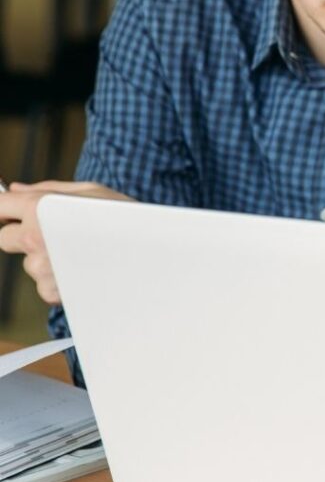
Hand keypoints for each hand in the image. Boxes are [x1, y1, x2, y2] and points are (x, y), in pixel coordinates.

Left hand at [0, 181, 132, 304]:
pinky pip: (43, 284)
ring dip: (46, 258)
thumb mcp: (91, 191)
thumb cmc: (127, 217)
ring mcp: (42, 268)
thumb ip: (47, 189)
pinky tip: (84, 269)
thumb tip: (15, 189)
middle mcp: (35, 239)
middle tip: (51, 231)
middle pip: (4, 238)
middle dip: (21, 234)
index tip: (10, 211)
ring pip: (29, 263)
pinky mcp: (52, 292)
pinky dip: (58, 279)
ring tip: (82, 251)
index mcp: (41, 209)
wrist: (153, 254)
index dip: (3, 207)